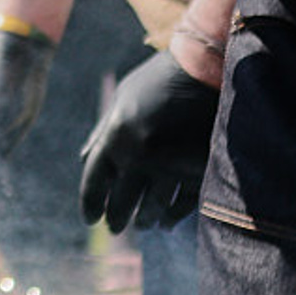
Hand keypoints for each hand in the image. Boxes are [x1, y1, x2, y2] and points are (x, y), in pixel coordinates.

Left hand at [78, 47, 217, 231]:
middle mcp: (140, 154)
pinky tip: (166, 223)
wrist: (211, 67)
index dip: (91, 203)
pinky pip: (182, 204)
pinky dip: (172, 216)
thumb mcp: (124, 97)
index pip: (95, 181)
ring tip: (142, 224)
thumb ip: (103, 131)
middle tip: (114, 227)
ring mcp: (172, 164)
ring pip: (153, 207)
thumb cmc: (162, 80)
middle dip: (117, 217)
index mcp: (116, 135)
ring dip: (145, 220)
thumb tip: (84, 160)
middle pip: (122, 200)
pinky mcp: (201, 170)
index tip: (89, 218)